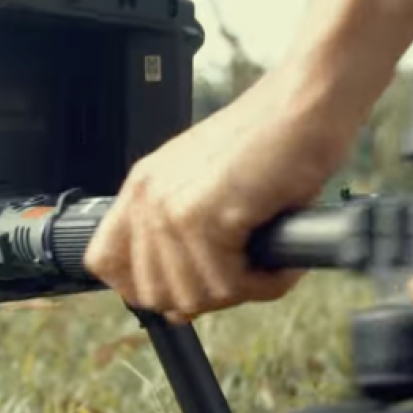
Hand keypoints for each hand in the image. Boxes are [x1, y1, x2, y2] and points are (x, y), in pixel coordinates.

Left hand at [84, 67, 352, 322]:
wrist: (306, 105)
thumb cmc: (273, 144)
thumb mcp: (210, 188)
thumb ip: (184, 240)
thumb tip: (180, 308)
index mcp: (142, 188)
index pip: (105, 263)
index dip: (147, 287)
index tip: (189, 286)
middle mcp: (148, 197)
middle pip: (155, 294)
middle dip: (207, 295)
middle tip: (246, 271)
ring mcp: (172, 207)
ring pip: (195, 296)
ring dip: (243, 289)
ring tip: (268, 261)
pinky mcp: (205, 216)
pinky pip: (229, 285)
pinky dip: (266, 282)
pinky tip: (280, 259)